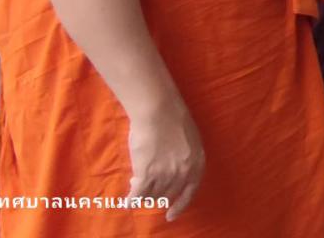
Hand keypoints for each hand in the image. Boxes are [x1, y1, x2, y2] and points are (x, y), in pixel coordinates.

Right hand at [126, 96, 204, 220]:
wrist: (159, 109)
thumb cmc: (174, 118)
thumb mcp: (190, 141)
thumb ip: (185, 159)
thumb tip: (173, 172)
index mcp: (196, 164)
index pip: (189, 193)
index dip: (179, 205)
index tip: (170, 214)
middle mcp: (183, 174)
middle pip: (168, 194)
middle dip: (157, 194)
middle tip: (147, 189)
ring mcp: (165, 175)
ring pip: (152, 194)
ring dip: (144, 194)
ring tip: (136, 185)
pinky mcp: (147, 174)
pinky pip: (138, 194)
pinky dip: (131, 200)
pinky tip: (127, 202)